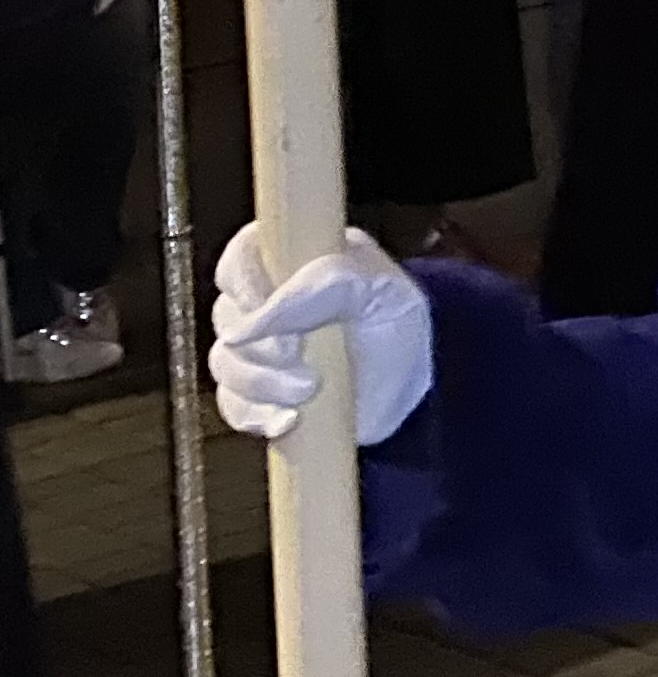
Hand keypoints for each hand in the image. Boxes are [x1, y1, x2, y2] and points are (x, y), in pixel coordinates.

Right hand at [209, 223, 433, 445]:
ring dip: (262, 383)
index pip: (241, 256)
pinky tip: (290, 420)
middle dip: (262, 345)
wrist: (415, 384)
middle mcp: (266, 301)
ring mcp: (257, 348)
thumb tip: (253, 321)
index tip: (267, 309)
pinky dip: (256, 416)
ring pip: (224, 363)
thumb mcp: (380, 289)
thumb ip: (326, 284)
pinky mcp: (256, 393)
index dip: (244, 283)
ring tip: (309, 390)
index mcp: (296, 260)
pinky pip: (232, 406)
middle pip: (227, 316)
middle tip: (300, 358)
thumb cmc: (399, 323)